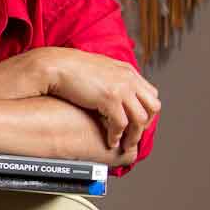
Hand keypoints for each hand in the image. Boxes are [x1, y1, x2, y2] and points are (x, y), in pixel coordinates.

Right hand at [42, 49, 159, 152]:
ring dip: (134, 135)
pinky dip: (116, 135)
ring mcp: (121, 88)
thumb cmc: (70, 67)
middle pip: (153, 106)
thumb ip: (111, 77)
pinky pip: (121, 123)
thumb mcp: (99, 69)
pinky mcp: (110, 99)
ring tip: (125, 144)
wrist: (56, 65)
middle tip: (135, 135)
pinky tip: (110, 141)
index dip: (147, 111)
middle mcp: (129, 79)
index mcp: (127, 71)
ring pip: (140, 118)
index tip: (139, 122)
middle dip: (146, 124)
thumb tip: (111, 88)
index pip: (151, 94)